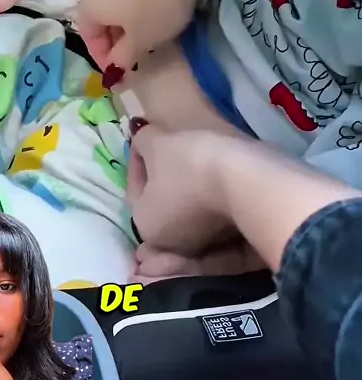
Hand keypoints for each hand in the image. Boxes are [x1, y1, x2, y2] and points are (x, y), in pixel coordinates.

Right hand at [77, 0, 196, 70]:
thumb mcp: (140, 43)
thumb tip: (116, 62)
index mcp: (88, 6)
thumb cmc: (156, 8)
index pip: (87, 37)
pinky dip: (132, 1)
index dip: (101, 57)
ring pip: (111, 0)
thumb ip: (122, 58)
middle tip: (129, 53)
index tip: (118, 70)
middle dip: (112, 38)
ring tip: (141, 31)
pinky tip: (150, 7)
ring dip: (122, 19)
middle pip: (97, 17)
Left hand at [128, 124, 233, 254]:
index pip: (133, 186)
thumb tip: (142, 137)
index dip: (137, 156)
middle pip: (160, 201)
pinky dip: (206, 191)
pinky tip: (211, 170)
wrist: (246, 181)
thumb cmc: (191, 166)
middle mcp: (172, 243)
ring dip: (185, 184)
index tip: (144, 135)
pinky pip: (211, 210)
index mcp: (145, 225)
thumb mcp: (158, 145)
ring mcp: (205, 243)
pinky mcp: (232, 235)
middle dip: (160, 174)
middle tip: (166, 147)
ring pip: (187, 208)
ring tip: (191, 156)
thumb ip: (143, 141)